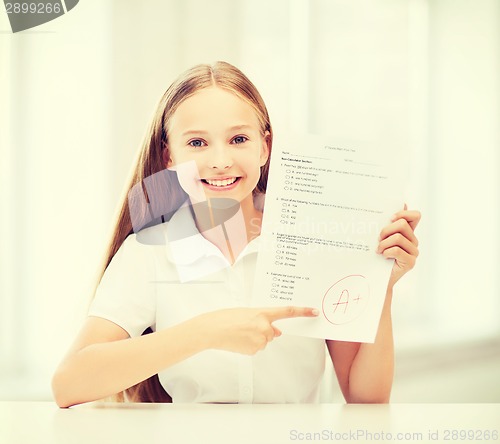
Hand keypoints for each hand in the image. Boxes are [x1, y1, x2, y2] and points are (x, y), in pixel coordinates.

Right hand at [194, 306, 317, 354]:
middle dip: (263, 330)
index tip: (314, 312)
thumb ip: (263, 319)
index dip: (302, 311)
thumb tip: (277, 332)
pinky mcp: (254, 350)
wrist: (211, 330)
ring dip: (254, 338)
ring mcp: (260, 340)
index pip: (287, 312)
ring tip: (239, 333)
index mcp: (262, 313)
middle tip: (245, 327)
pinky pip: (256, 348)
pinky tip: (238, 340)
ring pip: (264, 341)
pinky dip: (249, 345)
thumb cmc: (225, 318)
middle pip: (272, 331)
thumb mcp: (246, 313)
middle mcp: (264, 327)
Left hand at [377, 204, 420, 288]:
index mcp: (408, 232)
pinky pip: (397, 250)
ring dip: (383, 243)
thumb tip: (398, 206)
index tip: (390, 218)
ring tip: (378, 250)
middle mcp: (413, 241)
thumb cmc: (377, 255)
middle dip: (386, 229)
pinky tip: (383, 257)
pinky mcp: (410, 262)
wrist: (376, 276)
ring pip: (398, 237)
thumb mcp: (381, 237)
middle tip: (378, 239)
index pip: (415, 216)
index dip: (403, 213)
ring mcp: (413, 251)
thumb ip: (387, 224)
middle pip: (402, 224)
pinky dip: (386, 252)